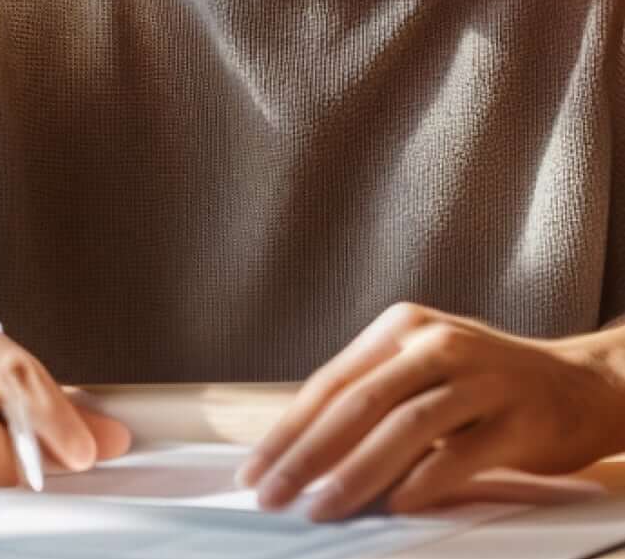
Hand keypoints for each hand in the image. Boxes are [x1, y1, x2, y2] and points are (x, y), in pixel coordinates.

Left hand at [236, 301, 624, 520]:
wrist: (581, 384)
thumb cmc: (488, 382)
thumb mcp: (423, 370)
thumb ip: (372, 398)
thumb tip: (305, 450)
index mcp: (402, 328)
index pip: (330, 382)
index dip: (288, 428)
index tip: (255, 469)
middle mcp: (436, 343)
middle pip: (357, 401)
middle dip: (306, 454)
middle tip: (273, 494)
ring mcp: (480, 378)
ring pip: (403, 425)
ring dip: (355, 472)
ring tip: (321, 507)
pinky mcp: (518, 418)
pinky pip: (462, 453)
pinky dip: (424, 480)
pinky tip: (396, 505)